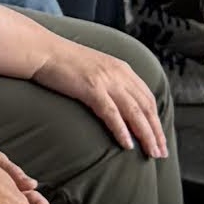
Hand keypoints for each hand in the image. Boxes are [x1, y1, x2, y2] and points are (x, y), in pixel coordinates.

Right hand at [31, 37, 169, 161]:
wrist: (43, 50)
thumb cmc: (64, 62)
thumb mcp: (96, 69)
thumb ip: (110, 82)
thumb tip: (118, 104)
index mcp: (122, 68)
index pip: (147, 98)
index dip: (156, 120)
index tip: (160, 138)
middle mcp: (119, 73)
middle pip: (146, 107)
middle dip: (156, 132)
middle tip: (161, 153)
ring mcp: (106, 80)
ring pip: (135, 112)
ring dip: (146, 135)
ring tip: (151, 153)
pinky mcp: (92, 88)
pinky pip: (112, 113)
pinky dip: (122, 130)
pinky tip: (127, 145)